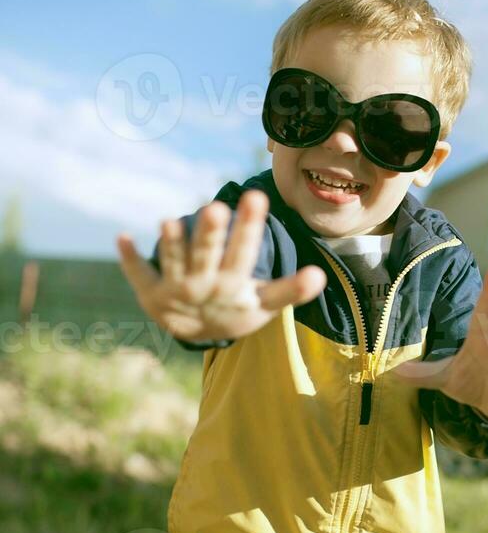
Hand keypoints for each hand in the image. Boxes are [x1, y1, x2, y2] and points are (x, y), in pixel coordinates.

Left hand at [116, 189, 326, 342]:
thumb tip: (320, 276)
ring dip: (170, 245)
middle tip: (214, 207)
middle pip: (206, 256)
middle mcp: (203, 286)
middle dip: (209, 234)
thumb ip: (290, 290)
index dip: (248, 227)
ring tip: (168, 222)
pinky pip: (139, 274)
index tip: (255, 196)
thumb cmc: (235, 310)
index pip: (242, 253)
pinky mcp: (151, 293)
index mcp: (232, 286)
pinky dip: (129, 259)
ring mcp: (175, 290)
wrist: (200, 336)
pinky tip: (122, 237)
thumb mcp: (263, 303)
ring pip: (173, 264)